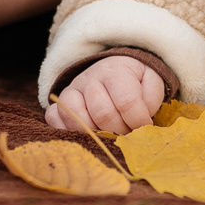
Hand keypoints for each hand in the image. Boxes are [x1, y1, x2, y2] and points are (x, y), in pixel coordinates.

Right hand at [49, 55, 163, 135]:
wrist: (113, 69)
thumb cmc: (135, 81)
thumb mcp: (151, 83)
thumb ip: (151, 99)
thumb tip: (141, 123)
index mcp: (116, 71)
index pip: (126, 101)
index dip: (138, 121)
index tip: (145, 127)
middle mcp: (90, 78)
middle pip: (102, 113)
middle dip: (119, 131)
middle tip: (127, 134)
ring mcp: (71, 90)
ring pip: (75, 116)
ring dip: (95, 133)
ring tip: (108, 135)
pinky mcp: (59, 102)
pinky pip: (53, 118)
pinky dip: (65, 129)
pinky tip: (83, 134)